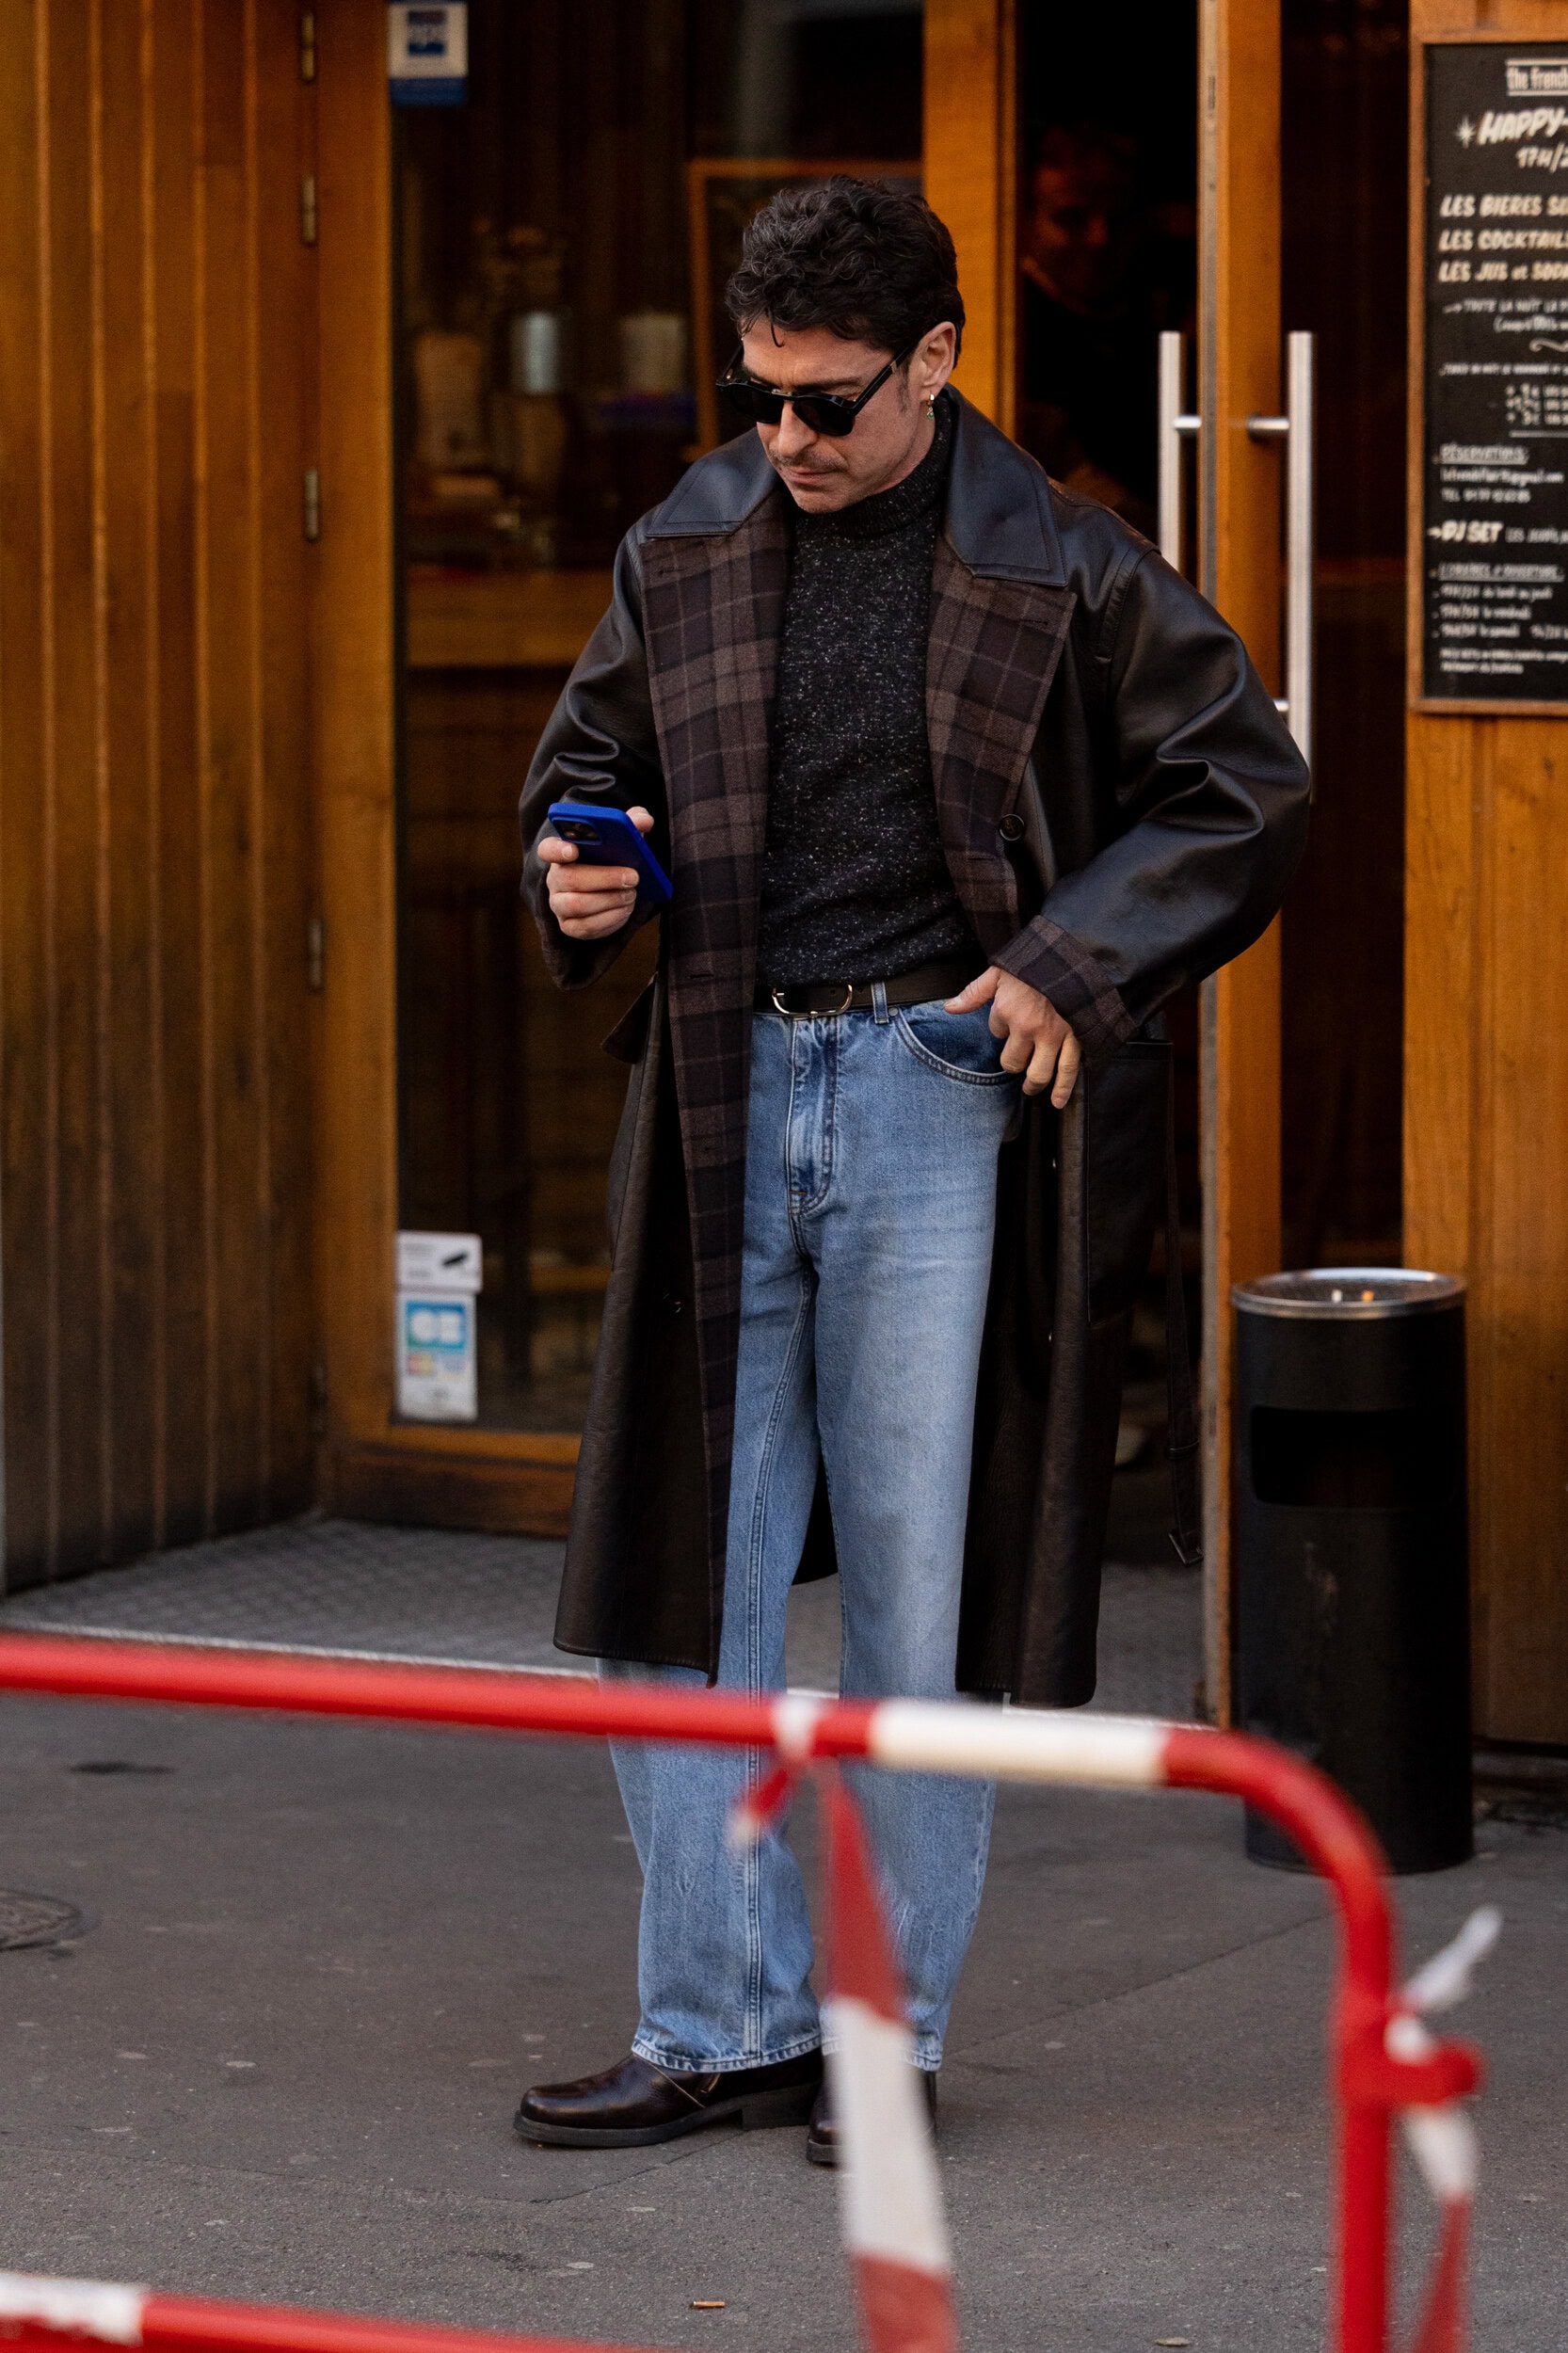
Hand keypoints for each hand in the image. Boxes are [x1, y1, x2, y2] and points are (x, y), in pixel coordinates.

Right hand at [539, 806, 655, 939]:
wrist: (615, 891)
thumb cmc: (614, 859)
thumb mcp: (623, 838)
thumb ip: (632, 823)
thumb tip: (643, 821)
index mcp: (562, 852)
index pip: (548, 849)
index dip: (557, 850)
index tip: (574, 850)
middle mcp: (555, 878)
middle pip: (569, 878)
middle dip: (604, 878)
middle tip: (633, 876)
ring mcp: (559, 904)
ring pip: (576, 904)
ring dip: (609, 899)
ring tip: (631, 893)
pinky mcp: (569, 926)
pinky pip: (586, 926)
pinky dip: (610, 918)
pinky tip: (624, 908)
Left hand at [945, 967, 1081, 1105]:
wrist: (1073, 957)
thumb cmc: (1035, 963)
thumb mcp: (999, 972)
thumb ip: (974, 992)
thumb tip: (950, 1008)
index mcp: (1007, 1010)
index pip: (996, 1031)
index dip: (1001, 1026)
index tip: (1011, 1017)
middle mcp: (1028, 1028)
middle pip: (1013, 1062)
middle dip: (1013, 1062)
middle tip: (1015, 1063)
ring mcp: (1053, 1036)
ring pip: (1039, 1073)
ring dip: (1033, 1084)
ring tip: (1030, 1089)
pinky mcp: (1075, 1038)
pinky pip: (1068, 1069)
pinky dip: (1063, 1089)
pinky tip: (1057, 1101)